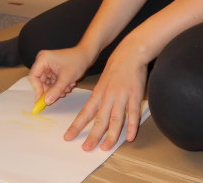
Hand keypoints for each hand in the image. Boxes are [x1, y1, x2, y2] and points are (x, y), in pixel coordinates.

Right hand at [28, 46, 91, 105]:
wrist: (86, 56)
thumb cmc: (77, 62)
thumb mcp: (66, 78)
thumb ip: (55, 91)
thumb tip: (46, 102)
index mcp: (43, 59)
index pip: (34, 77)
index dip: (37, 89)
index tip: (42, 100)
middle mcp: (43, 62)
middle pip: (40, 81)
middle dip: (50, 90)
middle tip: (60, 95)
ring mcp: (47, 66)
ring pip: (47, 83)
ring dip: (56, 89)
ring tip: (67, 88)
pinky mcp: (52, 70)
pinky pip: (51, 82)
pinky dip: (59, 86)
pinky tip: (68, 85)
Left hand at [64, 36, 147, 151]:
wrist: (129, 54)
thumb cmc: (115, 69)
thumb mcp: (101, 83)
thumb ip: (98, 98)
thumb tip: (91, 113)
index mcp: (98, 94)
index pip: (84, 113)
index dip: (76, 126)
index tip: (68, 137)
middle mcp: (107, 97)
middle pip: (99, 119)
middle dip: (92, 135)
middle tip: (85, 148)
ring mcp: (121, 96)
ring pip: (115, 119)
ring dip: (111, 135)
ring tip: (105, 147)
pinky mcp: (134, 95)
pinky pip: (133, 114)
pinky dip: (131, 126)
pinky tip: (130, 137)